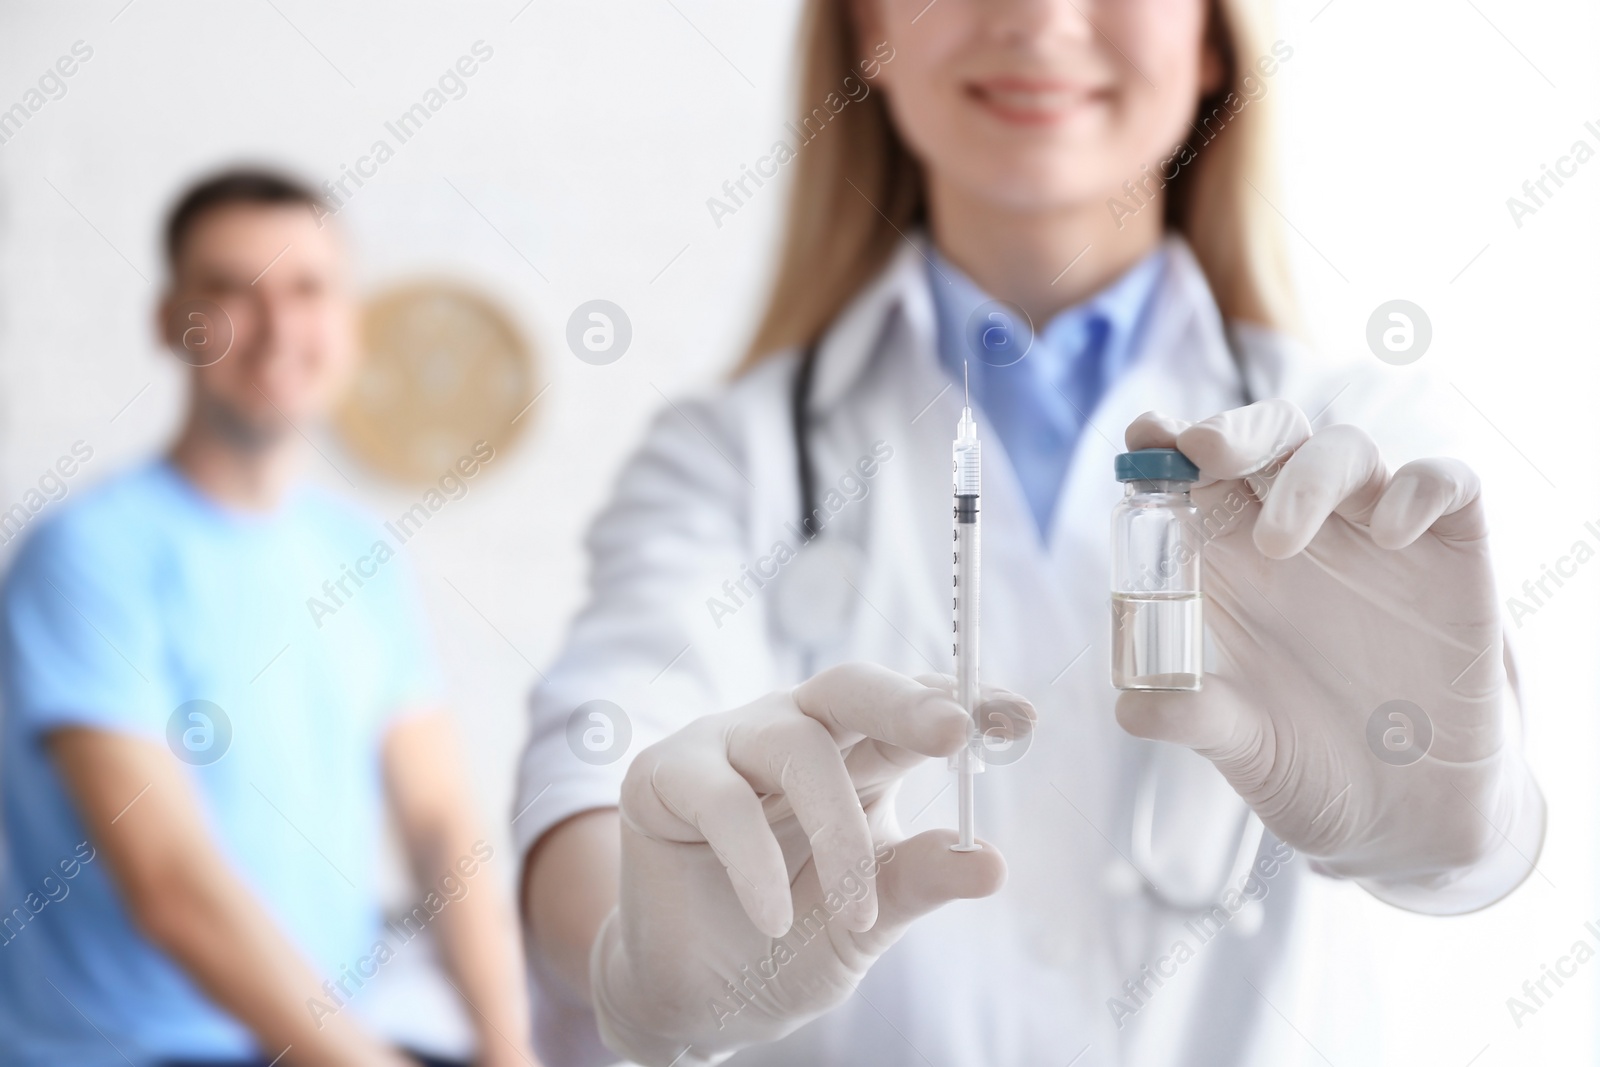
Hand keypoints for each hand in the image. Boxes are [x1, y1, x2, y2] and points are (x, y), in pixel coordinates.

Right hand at [590, 663, 1033, 1065]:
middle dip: (907, 704)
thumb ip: (917, 883)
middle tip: (956, 731)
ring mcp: (726, 746)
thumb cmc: (787, 940)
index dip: (962, 704)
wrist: (694, 996)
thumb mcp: (866, 921)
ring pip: (795, 746)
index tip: (1020, 717)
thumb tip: (991, 862)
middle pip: (850, 688)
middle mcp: (792, 733)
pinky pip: (723, 800)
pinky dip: (755, 861)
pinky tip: (774, 918)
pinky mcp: (666, 775)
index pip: (911, 713)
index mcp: (853, 756)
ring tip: (854, 914)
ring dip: (836, 833)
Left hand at [1118, 401, 1543, 912]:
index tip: (1144, 437)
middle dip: (1238, 431)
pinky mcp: (1453, 555)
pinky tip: (1391, 533)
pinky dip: (1419, 489)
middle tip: (1205, 452)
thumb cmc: (1310, 763)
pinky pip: (1448, 484)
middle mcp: (1304, 533)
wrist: (1409, 817)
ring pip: (1348, 451)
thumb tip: (1132, 707)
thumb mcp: (1244, 746)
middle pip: (1272, 441)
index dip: (1170, 444)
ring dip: (1308, 475)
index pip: (1200, 476)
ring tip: (1278, 541)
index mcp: (1236, 562)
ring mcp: (1379, 537)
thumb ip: (1195, 717)